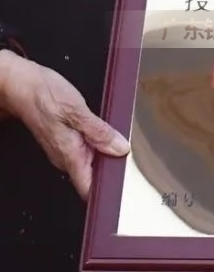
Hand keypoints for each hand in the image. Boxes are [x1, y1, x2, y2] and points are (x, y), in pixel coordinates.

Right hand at [0, 50, 129, 198]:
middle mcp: (66, 157)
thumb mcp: (76, 110)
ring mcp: (65, 150)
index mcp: (70, 155)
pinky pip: (88, 149)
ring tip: (120, 140)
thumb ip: (99, 132)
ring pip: (92, 161)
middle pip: (94, 176)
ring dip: (107, 153)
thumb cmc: (42, 95)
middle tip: (129, 154)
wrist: (20, 85)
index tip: (125, 183)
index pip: (88, 189)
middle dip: (112, 167)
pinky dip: (99, 142)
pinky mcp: (66, 140)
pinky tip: (107, 132)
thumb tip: (120, 148)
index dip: (107, 191)